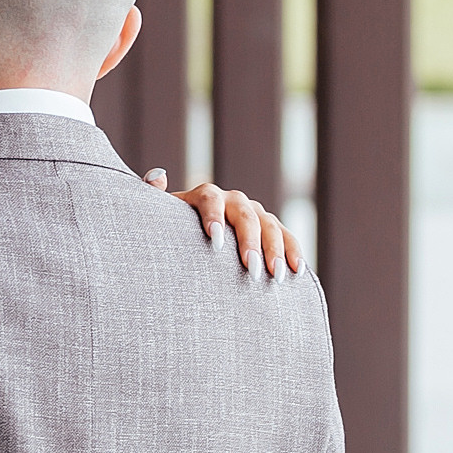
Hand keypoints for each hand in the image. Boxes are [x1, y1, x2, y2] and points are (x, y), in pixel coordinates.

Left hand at [145, 169, 304, 278]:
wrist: (197, 237)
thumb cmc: (175, 230)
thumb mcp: (162, 216)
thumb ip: (154, 196)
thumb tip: (157, 175)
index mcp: (205, 195)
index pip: (209, 198)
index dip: (213, 217)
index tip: (215, 242)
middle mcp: (233, 200)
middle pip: (245, 216)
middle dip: (250, 243)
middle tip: (251, 269)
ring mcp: (255, 213)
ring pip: (270, 226)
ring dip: (276, 251)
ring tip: (276, 276)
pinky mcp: (271, 228)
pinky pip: (287, 237)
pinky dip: (293, 252)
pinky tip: (297, 271)